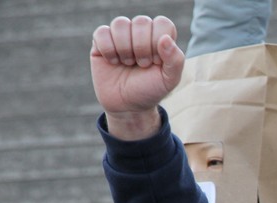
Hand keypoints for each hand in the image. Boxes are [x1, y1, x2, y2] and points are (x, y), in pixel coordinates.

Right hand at [90, 15, 184, 138]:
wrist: (127, 106)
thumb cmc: (150, 90)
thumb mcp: (169, 80)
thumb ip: (175, 60)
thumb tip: (165, 39)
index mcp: (160, 37)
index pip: (162, 23)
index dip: (158, 43)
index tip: (156, 62)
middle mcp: (140, 31)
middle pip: (141, 22)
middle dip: (142, 48)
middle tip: (142, 65)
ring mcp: (120, 35)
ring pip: (120, 23)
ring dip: (125, 49)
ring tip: (128, 63)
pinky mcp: (101, 41)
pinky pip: (102, 32)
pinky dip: (108, 50)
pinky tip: (113, 62)